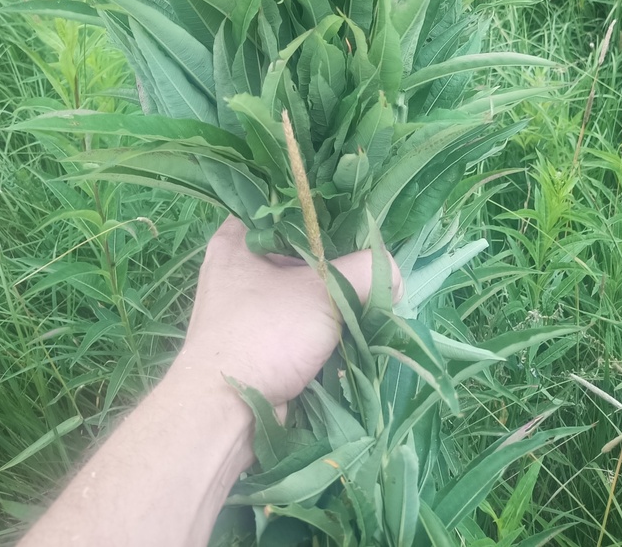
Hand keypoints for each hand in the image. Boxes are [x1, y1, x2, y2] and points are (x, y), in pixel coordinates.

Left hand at [181, 216, 402, 406]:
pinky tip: (348, 329)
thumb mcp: (326, 291)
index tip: (360, 222)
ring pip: (298, 291)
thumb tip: (393, 277)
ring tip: (366, 298)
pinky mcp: (254, 342)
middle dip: (335, 264)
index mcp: (236, 238)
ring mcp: (242, 307)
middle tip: (368, 264)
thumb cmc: (265, 335)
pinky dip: (320, 327)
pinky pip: (295, 323)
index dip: (326, 212)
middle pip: (298, 252)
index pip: (288, 207)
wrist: (228, 414)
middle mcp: (234, 267)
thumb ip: (368, 271)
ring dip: (330, 300)